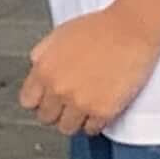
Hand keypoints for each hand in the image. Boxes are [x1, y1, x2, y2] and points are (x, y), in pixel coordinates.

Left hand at [21, 10, 159, 136]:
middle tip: (69, 102)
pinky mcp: (102, 111)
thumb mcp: (59, 34)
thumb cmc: (101, 28)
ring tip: (85, 106)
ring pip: (67, 128)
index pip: (28, 101)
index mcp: (45, 69)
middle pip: (46, 118)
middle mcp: (58, 88)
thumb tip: (36, 69)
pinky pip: (92, 130)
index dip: (40, 100)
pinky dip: (95, 122)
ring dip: (75, 119)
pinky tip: (100, 108)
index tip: (48, 99)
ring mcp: (80, 102)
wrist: (131, 30)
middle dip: (57, 111)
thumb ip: (42, 55)